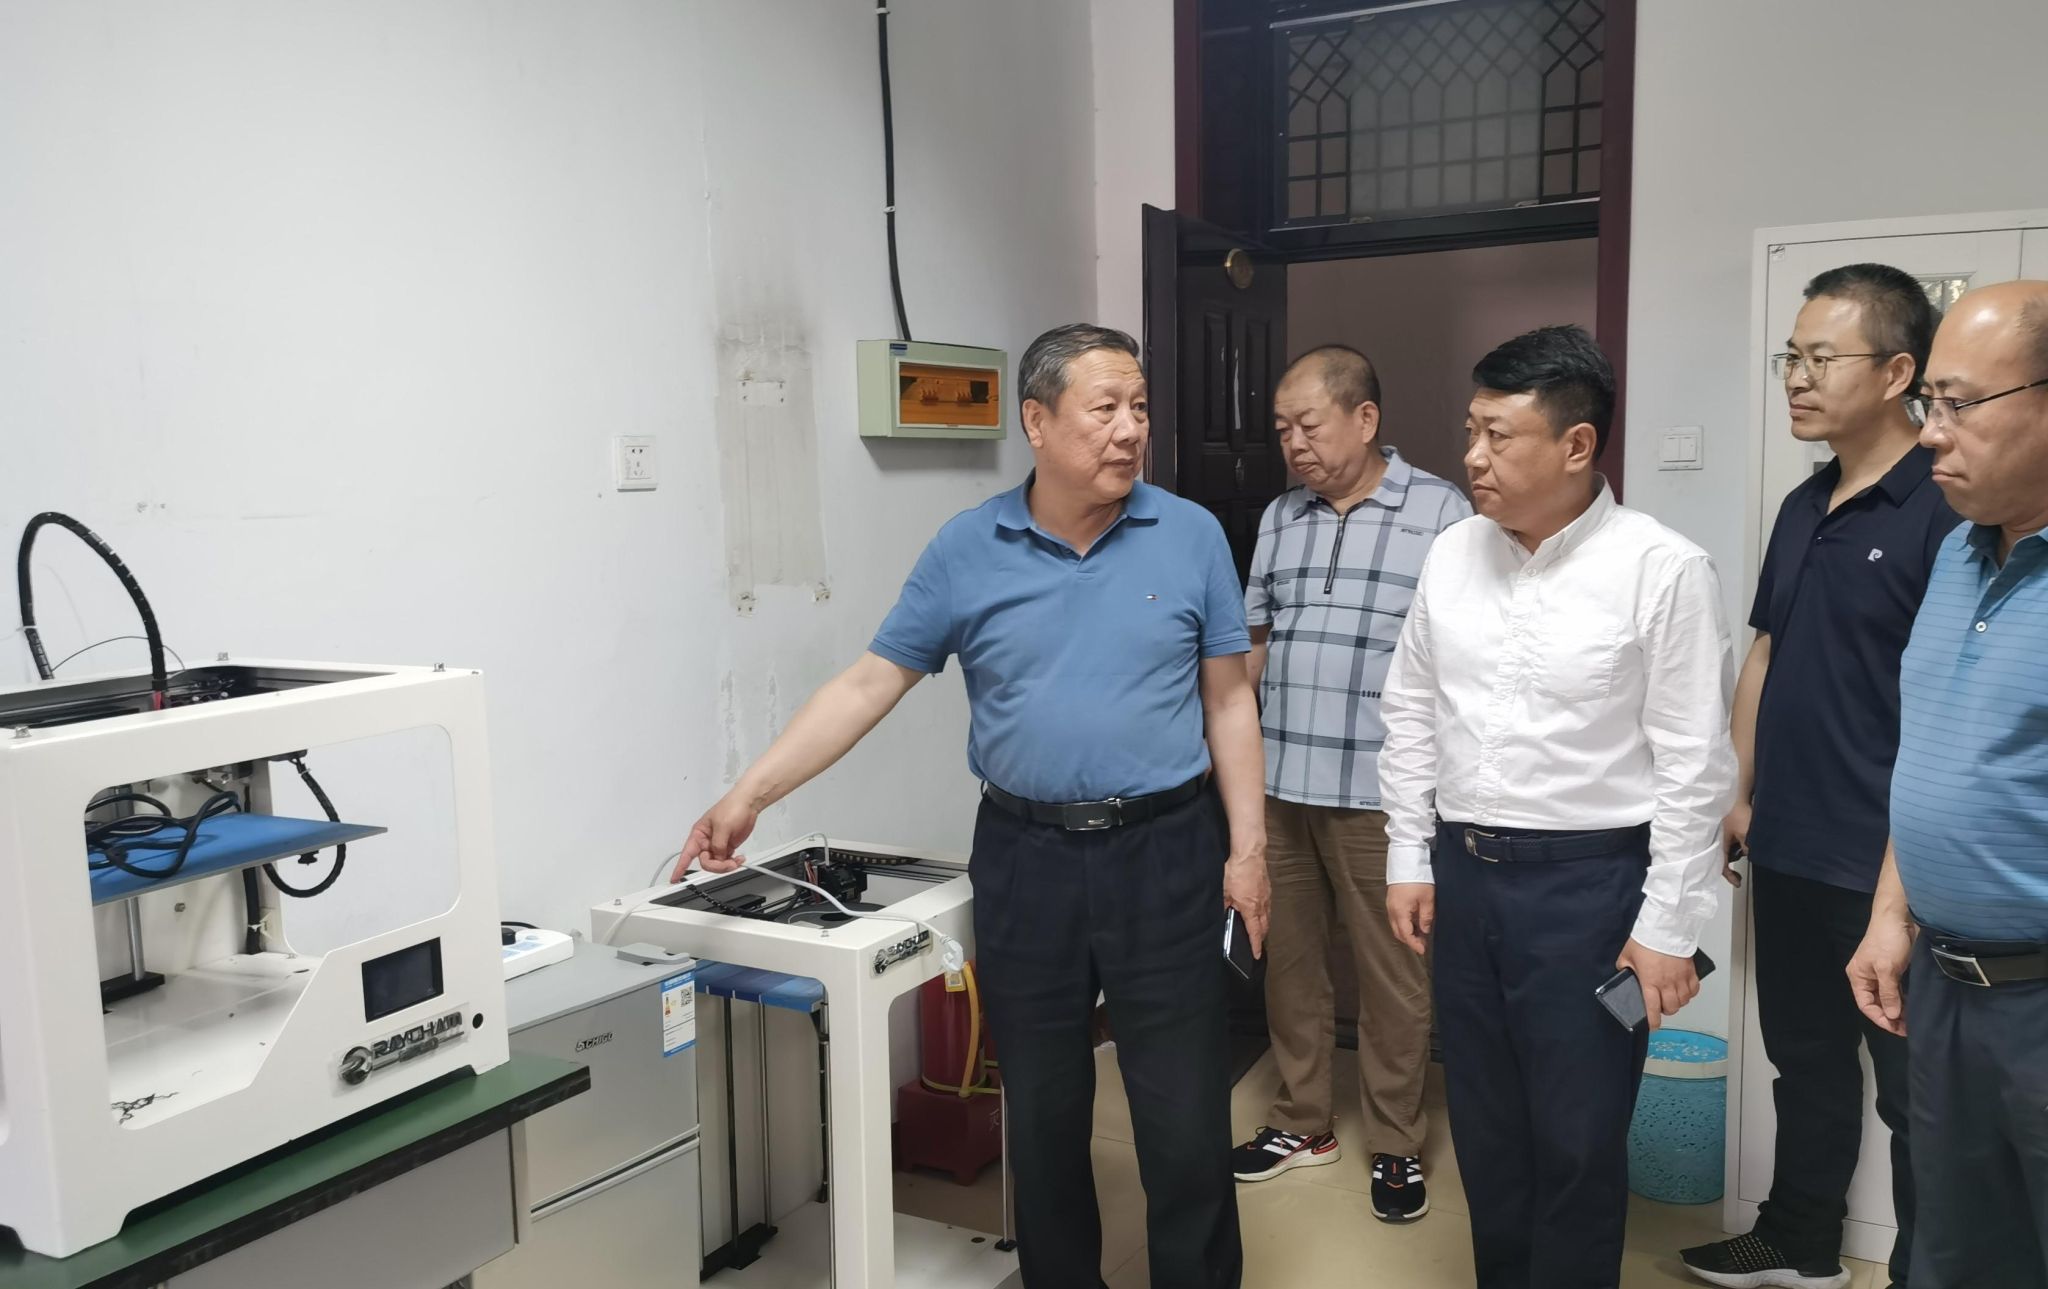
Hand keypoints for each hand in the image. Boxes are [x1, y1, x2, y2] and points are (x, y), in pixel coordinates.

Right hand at [670, 793, 760, 879]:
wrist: (748, 804)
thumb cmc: (732, 807)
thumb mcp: (723, 826)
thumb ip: (718, 845)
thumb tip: (718, 858)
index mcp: (699, 834)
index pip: (686, 853)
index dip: (680, 867)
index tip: (675, 878)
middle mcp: (706, 841)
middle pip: (705, 862)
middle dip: (717, 866)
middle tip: (729, 864)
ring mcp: (717, 845)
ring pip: (716, 864)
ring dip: (727, 865)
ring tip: (737, 861)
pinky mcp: (727, 847)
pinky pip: (726, 861)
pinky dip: (733, 863)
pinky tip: (739, 858)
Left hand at [1223, 851, 1269, 957]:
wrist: (1249, 853)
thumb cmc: (1236, 871)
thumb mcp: (1224, 891)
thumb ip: (1224, 905)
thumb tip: (1223, 914)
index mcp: (1250, 909)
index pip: (1254, 932)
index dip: (1255, 945)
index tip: (1257, 954)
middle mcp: (1261, 905)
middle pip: (1264, 926)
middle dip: (1261, 936)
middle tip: (1257, 943)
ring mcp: (1266, 896)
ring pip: (1267, 915)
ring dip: (1264, 924)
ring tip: (1259, 929)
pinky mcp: (1267, 887)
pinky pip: (1267, 905)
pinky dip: (1264, 912)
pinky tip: (1260, 909)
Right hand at [1387, 883, 1434, 955]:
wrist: (1406, 861)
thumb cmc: (1418, 879)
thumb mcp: (1427, 899)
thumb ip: (1426, 917)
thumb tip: (1425, 930)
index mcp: (1400, 912)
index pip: (1406, 934)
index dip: (1414, 944)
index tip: (1422, 950)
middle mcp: (1392, 911)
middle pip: (1398, 932)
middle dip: (1410, 940)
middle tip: (1423, 943)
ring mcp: (1390, 905)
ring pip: (1396, 925)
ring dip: (1407, 932)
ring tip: (1420, 933)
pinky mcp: (1391, 900)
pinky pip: (1396, 918)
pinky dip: (1404, 924)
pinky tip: (1414, 922)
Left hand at [1617, 939, 1698, 1029]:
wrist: (1665, 927)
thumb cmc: (1646, 940)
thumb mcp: (1627, 955)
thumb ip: (1625, 968)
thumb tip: (1624, 975)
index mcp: (1650, 982)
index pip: (1653, 1009)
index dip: (1652, 1021)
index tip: (1652, 1025)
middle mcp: (1667, 983)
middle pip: (1671, 1008)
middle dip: (1665, 1010)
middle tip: (1660, 1004)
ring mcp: (1681, 978)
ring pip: (1683, 1001)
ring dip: (1677, 1003)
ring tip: (1670, 997)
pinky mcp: (1691, 972)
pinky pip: (1694, 990)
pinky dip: (1689, 994)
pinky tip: (1683, 990)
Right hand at [1721, 802, 1750, 886]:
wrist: (1736, 796)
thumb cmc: (1738, 813)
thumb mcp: (1745, 833)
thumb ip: (1747, 847)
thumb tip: (1748, 855)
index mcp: (1719, 843)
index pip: (1721, 865)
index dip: (1729, 876)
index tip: (1738, 883)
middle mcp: (1717, 841)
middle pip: (1722, 859)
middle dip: (1731, 865)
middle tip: (1741, 870)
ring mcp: (1721, 835)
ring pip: (1727, 851)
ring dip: (1735, 854)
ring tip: (1744, 853)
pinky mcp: (1726, 830)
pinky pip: (1731, 843)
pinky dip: (1737, 846)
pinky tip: (1744, 844)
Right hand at [1848, 915, 1915, 1036]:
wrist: (1899, 917)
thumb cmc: (1887, 942)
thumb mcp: (1887, 969)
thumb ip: (1889, 994)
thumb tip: (1892, 1016)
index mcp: (1858, 977)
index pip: (1866, 1005)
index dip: (1880, 1018)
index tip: (1896, 1028)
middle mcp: (1868, 977)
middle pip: (1877, 1003)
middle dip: (1890, 1016)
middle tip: (1908, 1028)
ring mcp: (1881, 973)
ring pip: (1888, 998)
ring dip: (1899, 1009)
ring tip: (1913, 1021)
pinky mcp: (1895, 969)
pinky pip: (1897, 990)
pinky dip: (1904, 1000)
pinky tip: (1913, 1007)